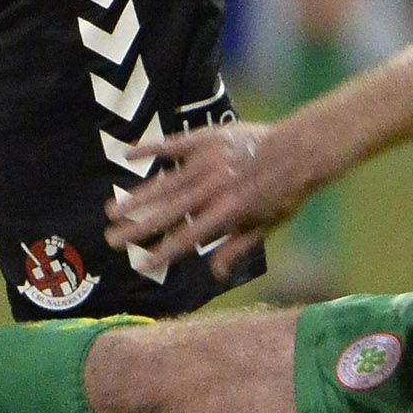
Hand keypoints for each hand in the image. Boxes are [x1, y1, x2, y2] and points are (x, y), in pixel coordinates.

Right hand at [104, 119, 312, 277]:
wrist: (299, 150)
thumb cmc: (285, 193)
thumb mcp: (265, 226)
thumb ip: (237, 248)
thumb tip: (215, 273)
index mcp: (226, 213)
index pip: (188, 238)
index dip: (163, 252)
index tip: (141, 265)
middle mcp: (213, 188)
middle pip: (168, 212)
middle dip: (138, 228)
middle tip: (112, 239)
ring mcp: (207, 161)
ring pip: (164, 182)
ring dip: (137, 197)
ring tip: (112, 209)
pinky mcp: (206, 138)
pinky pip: (172, 144)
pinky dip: (150, 149)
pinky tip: (128, 156)